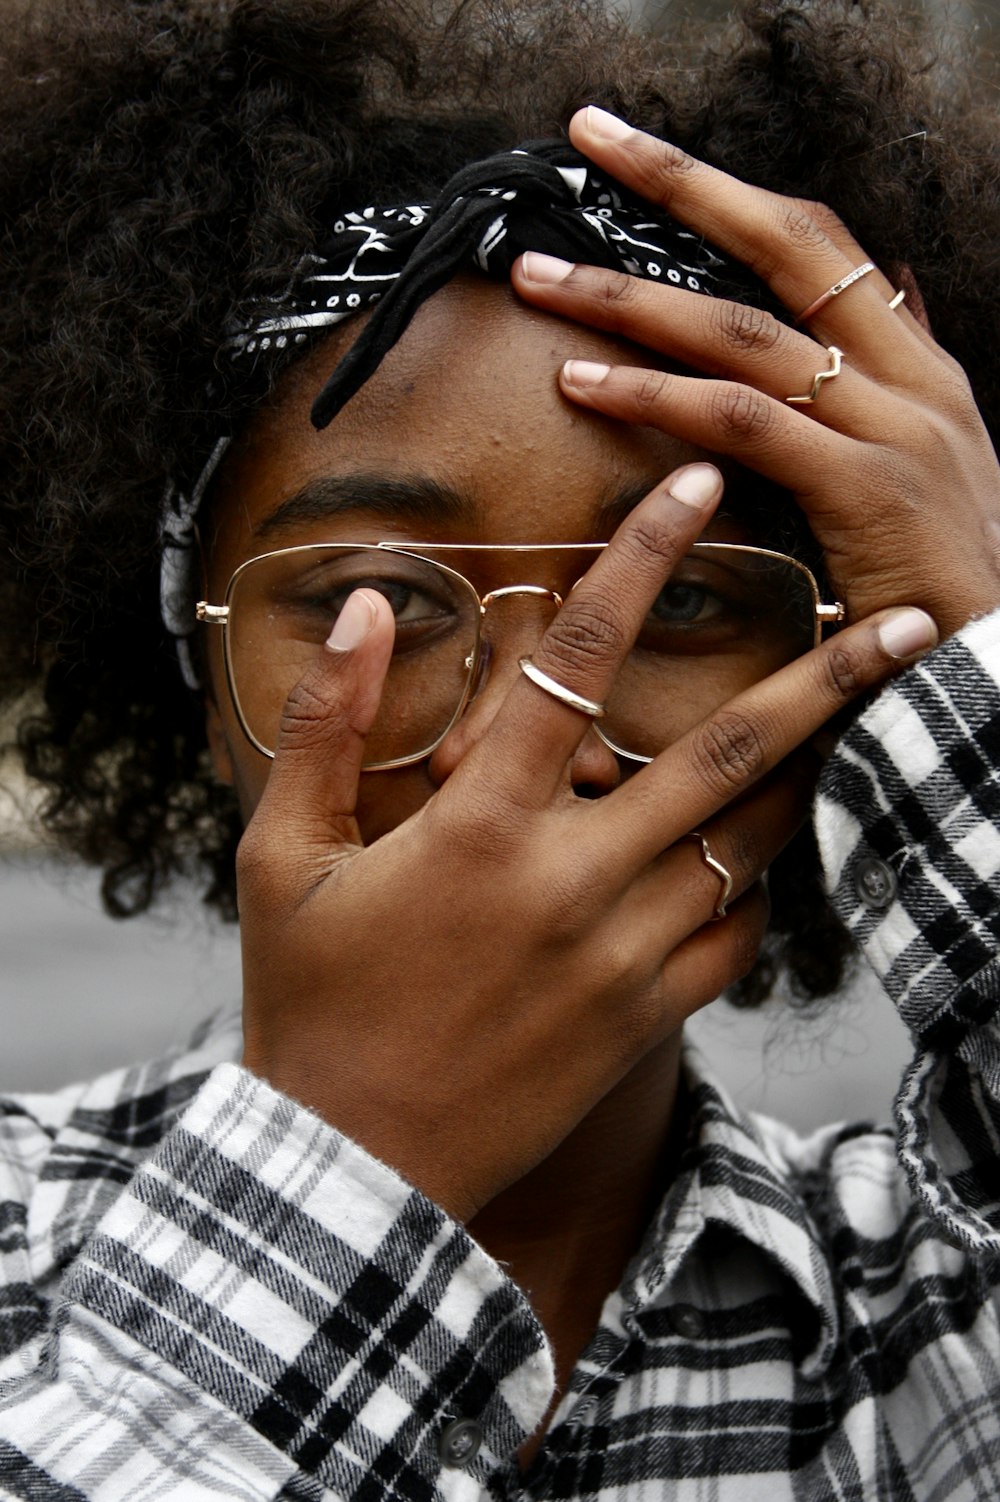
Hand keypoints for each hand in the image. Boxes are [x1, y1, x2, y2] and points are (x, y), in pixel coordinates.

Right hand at [238, 470, 935, 1222]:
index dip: (637, 561)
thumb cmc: (309, 1004)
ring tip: (877, 712)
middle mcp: (570, 882)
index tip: (694, 488)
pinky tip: (783, 844)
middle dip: (827, 673)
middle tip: (908, 615)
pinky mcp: (644, 1020)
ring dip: (818, 767)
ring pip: (751, 843)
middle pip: (723, 751)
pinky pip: (736, 936)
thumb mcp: (282, 859)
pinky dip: (765, 883)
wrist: (353, 1166)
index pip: (570, 663)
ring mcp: (621, 956)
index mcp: (477, 829)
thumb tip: (370, 607)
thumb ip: (326, 726)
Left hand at [510, 107, 999, 639]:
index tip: (643, 155)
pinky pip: (744, 423)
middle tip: (592, 137)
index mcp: (919, 370)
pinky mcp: (864, 488)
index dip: (729, 192)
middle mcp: (911, 380)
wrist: (992, 670)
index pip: (819, 246)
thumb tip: (885, 301)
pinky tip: (585, 382)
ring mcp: (892, 428)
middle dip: (682, 183)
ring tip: (541, 282)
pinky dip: (658, 396)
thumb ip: (892, 389)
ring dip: (632, 300)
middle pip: (785, 247)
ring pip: (744, 333)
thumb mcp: (928, 470)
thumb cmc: (940, 585)